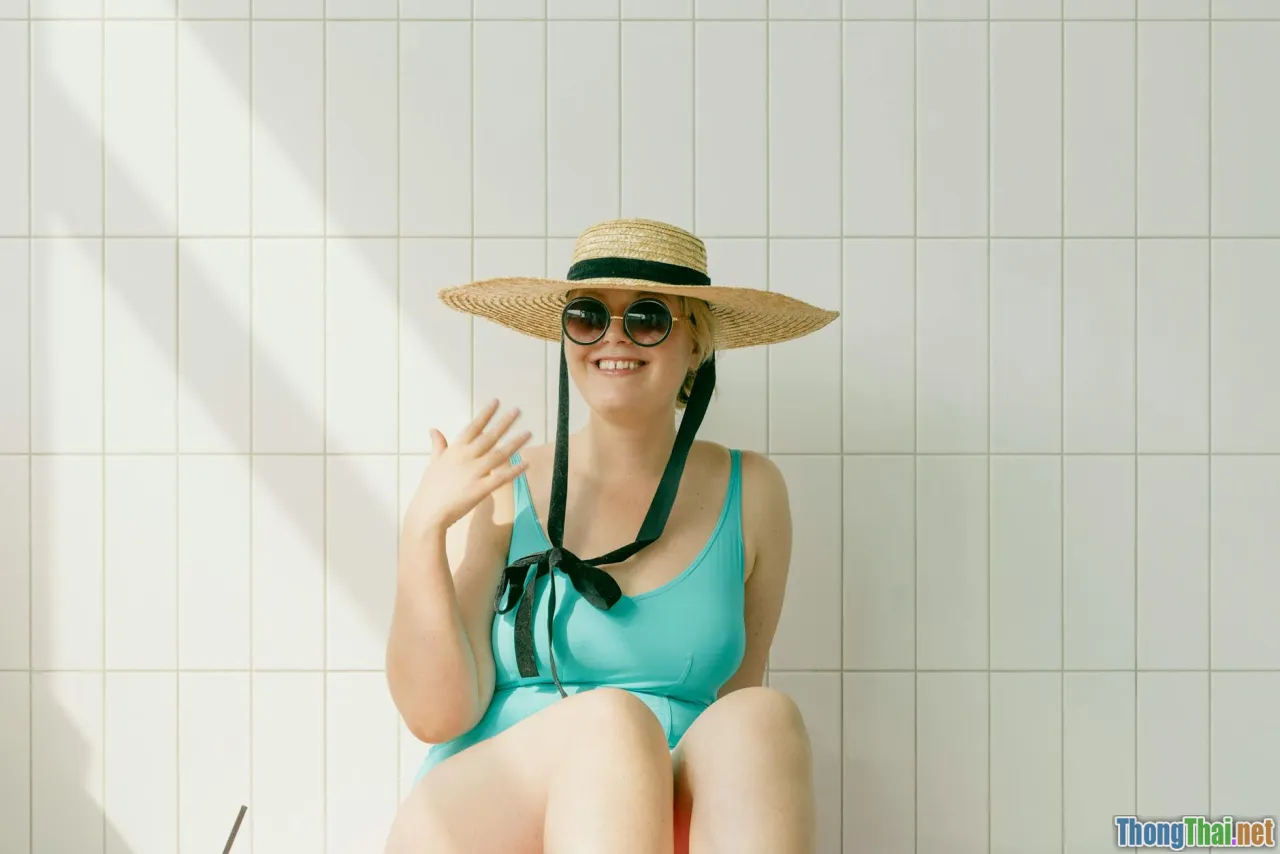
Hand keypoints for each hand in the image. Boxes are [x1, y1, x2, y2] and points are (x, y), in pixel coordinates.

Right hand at [406, 400, 531, 535]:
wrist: (428, 512)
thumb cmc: (431, 488)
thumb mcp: (434, 462)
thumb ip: (438, 445)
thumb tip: (433, 429)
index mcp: (455, 450)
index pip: (472, 427)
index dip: (485, 414)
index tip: (496, 401)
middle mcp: (466, 458)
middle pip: (489, 437)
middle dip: (504, 423)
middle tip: (517, 410)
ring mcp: (474, 473)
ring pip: (499, 454)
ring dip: (515, 443)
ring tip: (528, 433)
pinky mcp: (480, 489)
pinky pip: (501, 477)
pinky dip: (514, 470)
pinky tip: (526, 463)